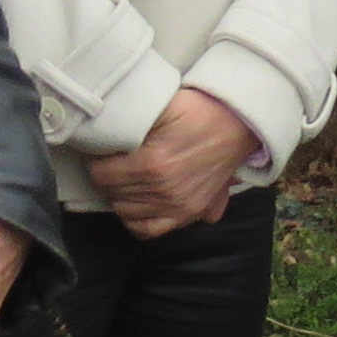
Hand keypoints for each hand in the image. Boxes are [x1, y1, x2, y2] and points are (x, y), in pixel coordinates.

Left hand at [83, 88, 257, 240]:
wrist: (238, 123)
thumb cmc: (199, 110)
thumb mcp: (161, 105)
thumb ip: (130, 119)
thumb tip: (101, 133)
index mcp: (153, 164)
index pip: (102, 175)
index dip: (97, 161)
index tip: (102, 151)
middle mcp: (164, 190)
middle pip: (112, 193)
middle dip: (107, 177)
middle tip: (113, 162)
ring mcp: (179, 206)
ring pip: (126, 212)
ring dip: (120, 195)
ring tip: (125, 178)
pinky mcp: (190, 213)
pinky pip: (149, 230)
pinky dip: (137, 220)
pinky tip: (137, 203)